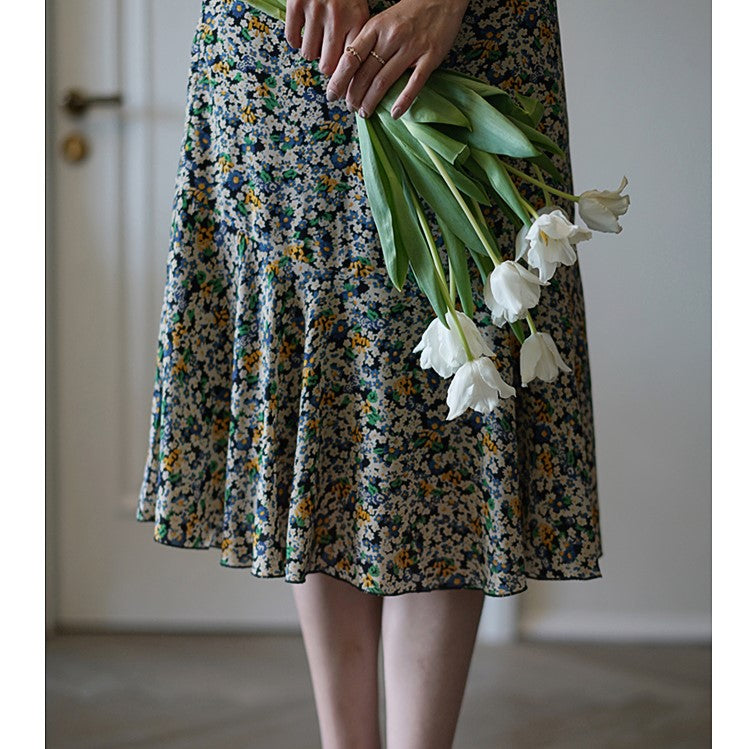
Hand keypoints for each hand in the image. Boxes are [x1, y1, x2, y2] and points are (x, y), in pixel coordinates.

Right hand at [285, 0, 370, 75]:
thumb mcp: (360, 8)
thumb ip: (358, 36)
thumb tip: (350, 74)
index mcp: (357, 20)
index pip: (352, 64)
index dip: (346, 80)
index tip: (342, 90)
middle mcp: (337, 18)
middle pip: (328, 66)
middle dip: (327, 69)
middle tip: (326, 63)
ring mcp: (315, 11)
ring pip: (309, 54)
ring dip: (312, 52)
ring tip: (316, 42)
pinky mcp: (296, 4)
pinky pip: (292, 39)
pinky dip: (295, 41)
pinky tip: (301, 35)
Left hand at [325, 0, 469, 119]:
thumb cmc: (409, 13)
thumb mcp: (382, 20)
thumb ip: (367, 42)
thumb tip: (348, 69)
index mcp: (376, 27)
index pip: (351, 58)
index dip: (339, 80)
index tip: (332, 94)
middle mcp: (391, 37)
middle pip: (365, 73)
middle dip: (353, 95)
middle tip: (349, 108)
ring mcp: (412, 48)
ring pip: (384, 81)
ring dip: (371, 101)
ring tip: (364, 113)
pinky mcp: (430, 57)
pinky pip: (414, 83)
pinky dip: (403, 101)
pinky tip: (395, 114)